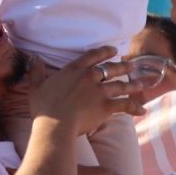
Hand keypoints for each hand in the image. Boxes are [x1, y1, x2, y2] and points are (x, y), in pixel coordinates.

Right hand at [28, 46, 144, 135]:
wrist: (55, 124)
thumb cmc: (44, 106)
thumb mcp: (36, 86)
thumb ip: (36, 71)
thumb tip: (33, 58)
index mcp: (74, 70)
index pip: (93, 56)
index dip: (105, 51)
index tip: (114, 50)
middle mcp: (90, 77)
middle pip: (111, 68)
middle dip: (123, 67)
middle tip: (132, 66)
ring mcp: (100, 91)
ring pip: (121, 85)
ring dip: (133, 85)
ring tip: (142, 84)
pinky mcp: (106, 106)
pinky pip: (125, 105)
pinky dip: (135, 107)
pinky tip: (142, 110)